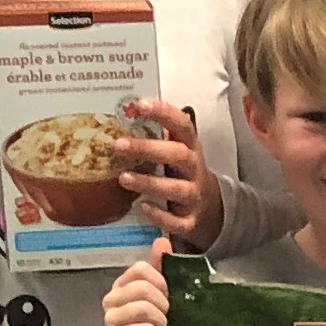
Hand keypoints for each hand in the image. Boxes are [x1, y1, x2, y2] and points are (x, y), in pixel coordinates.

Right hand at [101, 253, 171, 325]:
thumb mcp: (164, 294)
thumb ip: (161, 267)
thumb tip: (161, 240)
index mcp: (122, 285)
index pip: (140, 269)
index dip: (161, 282)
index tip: (168, 297)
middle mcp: (111, 299)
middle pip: (144, 289)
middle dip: (164, 305)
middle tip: (168, 319)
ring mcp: (111, 319)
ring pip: (144, 308)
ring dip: (163, 322)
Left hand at [113, 98, 211, 246]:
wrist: (208, 206)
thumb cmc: (181, 171)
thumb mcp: (174, 149)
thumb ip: (153, 135)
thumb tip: (117, 114)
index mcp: (189, 146)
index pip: (181, 125)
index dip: (164, 113)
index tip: (140, 104)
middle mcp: (193, 168)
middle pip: (177, 155)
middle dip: (148, 149)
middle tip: (118, 145)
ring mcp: (193, 195)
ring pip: (176, 188)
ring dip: (149, 183)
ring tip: (123, 178)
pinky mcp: (190, 221)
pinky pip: (177, 221)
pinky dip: (161, 216)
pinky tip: (143, 207)